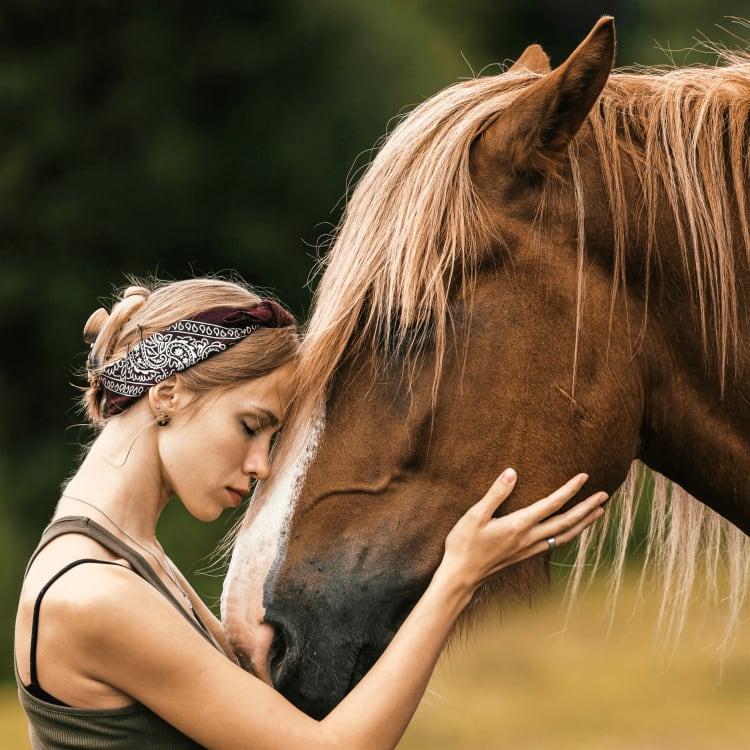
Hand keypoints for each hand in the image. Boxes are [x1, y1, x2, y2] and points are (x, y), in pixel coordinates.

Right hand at [440, 469, 606, 591]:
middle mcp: (529, 539)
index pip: (551, 504)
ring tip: (599, 512)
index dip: (570, 489)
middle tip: (604, 495)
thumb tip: (512, 472)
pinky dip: (570, 535)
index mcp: (518, 525)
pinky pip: (556, 544)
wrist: (461, 577)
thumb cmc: (464, 544)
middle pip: (567, 522)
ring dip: (584, 523)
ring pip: (565, 536)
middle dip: (587, 507)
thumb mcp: (474, 515)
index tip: (584, 476)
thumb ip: (495, 493)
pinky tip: (572, 531)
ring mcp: (529, 550)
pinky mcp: (526, 557)